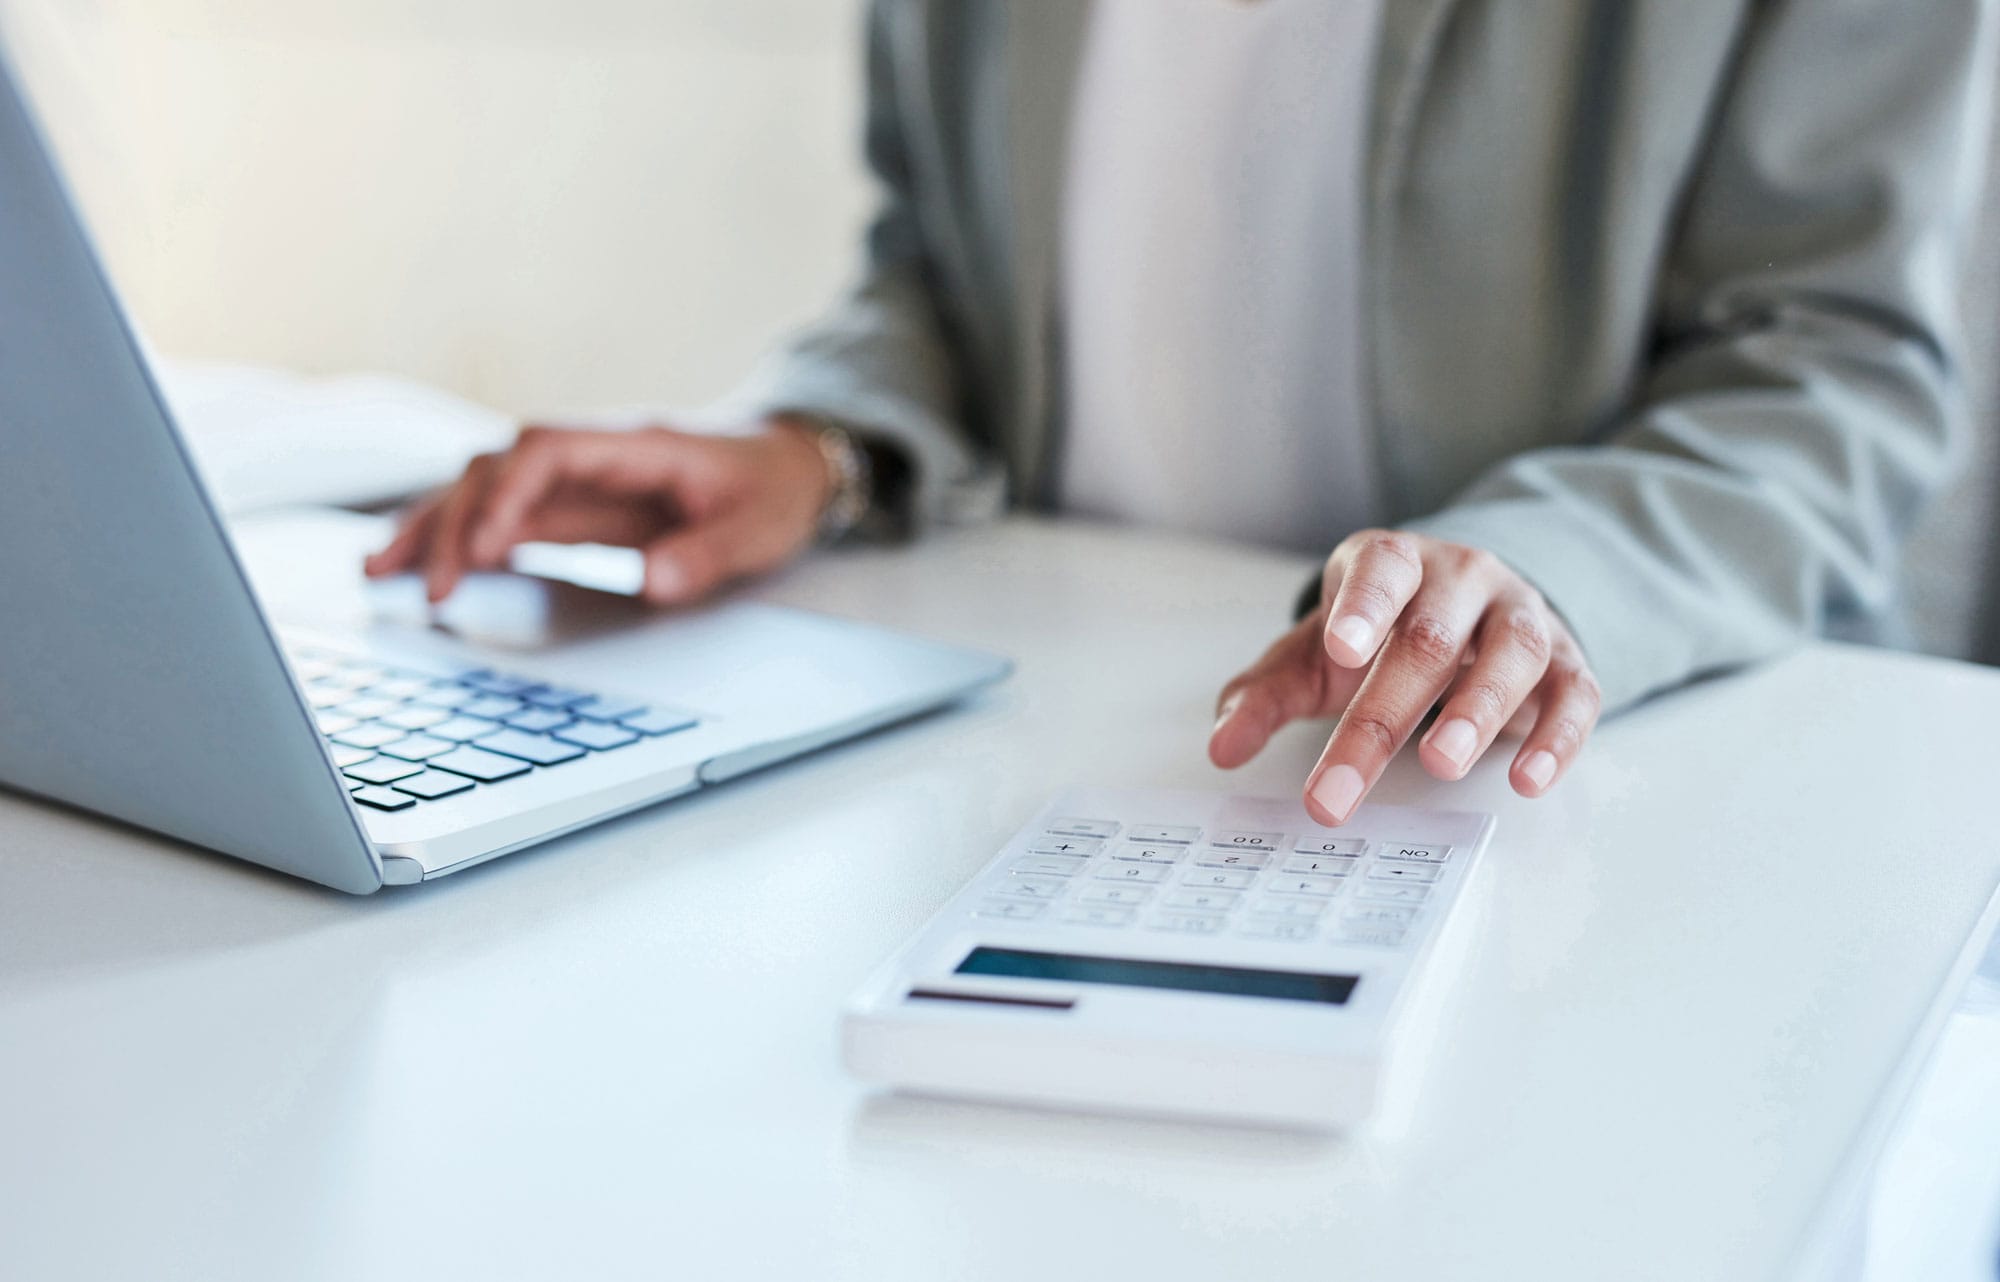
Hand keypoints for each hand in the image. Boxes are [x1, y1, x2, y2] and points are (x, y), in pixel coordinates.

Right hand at [364, 417, 831, 605]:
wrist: (788, 465)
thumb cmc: (772, 491)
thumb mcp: (758, 529)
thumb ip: (707, 555)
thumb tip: (654, 581)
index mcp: (635, 446)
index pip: (548, 451)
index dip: (509, 492)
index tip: (488, 546)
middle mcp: (592, 454)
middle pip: (498, 468)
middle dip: (455, 521)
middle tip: (431, 588)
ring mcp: (576, 479)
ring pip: (484, 488)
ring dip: (433, 524)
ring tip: (378, 571)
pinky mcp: (571, 507)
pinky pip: (500, 516)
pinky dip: (456, 539)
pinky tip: (415, 566)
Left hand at [1208, 530, 1601, 824]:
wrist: (1464, 611)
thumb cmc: (1378, 636)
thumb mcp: (1314, 660)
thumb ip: (1265, 697)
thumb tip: (1222, 746)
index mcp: (1393, 563)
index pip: (1381, 570)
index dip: (1363, 607)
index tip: (1340, 651)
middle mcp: (1463, 579)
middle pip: (1430, 638)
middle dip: (1383, 713)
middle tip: (1342, 784)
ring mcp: (1519, 615)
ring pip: (1512, 653)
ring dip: (1477, 711)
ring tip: (1441, 763)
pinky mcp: (1566, 660)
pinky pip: (1575, 693)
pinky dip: (1556, 736)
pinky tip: (1527, 780)